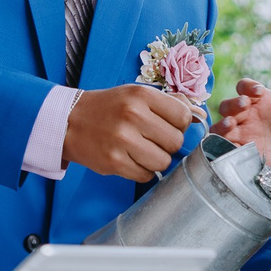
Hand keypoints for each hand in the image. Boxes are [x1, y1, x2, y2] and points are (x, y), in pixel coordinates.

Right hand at [63, 85, 194, 181]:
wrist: (69, 121)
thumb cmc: (109, 108)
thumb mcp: (136, 95)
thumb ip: (168, 104)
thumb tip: (200, 116)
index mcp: (141, 95)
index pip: (183, 117)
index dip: (180, 125)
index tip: (168, 126)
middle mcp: (133, 115)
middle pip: (175, 142)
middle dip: (168, 144)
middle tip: (153, 139)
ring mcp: (123, 140)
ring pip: (163, 162)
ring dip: (156, 160)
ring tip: (141, 150)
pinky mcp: (114, 162)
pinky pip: (146, 175)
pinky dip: (142, 171)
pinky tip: (130, 159)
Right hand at [212, 78, 270, 168]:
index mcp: (259, 100)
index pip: (245, 87)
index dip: (248, 87)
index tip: (259, 91)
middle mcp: (246, 114)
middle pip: (228, 105)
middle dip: (234, 104)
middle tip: (244, 105)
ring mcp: (240, 133)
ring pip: (221, 126)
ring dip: (223, 124)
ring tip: (231, 124)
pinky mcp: (239, 150)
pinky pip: (226, 147)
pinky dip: (225, 146)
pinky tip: (233, 146)